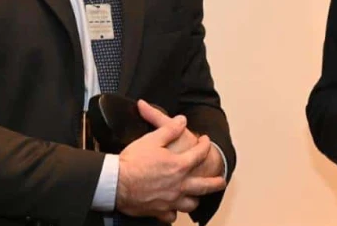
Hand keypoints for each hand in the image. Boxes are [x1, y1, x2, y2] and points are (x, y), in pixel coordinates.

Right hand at [116, 106, 225, 222]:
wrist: (115, 183)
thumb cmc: (133, 162)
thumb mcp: (152, 139)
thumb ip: (169, 128)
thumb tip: (181, 120)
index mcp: (179, 166)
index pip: (200, 154)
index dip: (205, 145)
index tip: (206, 141)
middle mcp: (179, 185)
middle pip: (206, 186)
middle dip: (216, 182)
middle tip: (221, 180)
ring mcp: (170, 200)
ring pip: (191, 204)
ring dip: (195, 198)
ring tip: (196, 195)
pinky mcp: (159, 211)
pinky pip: (171, 216)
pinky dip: (173, 213)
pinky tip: (172, 210)